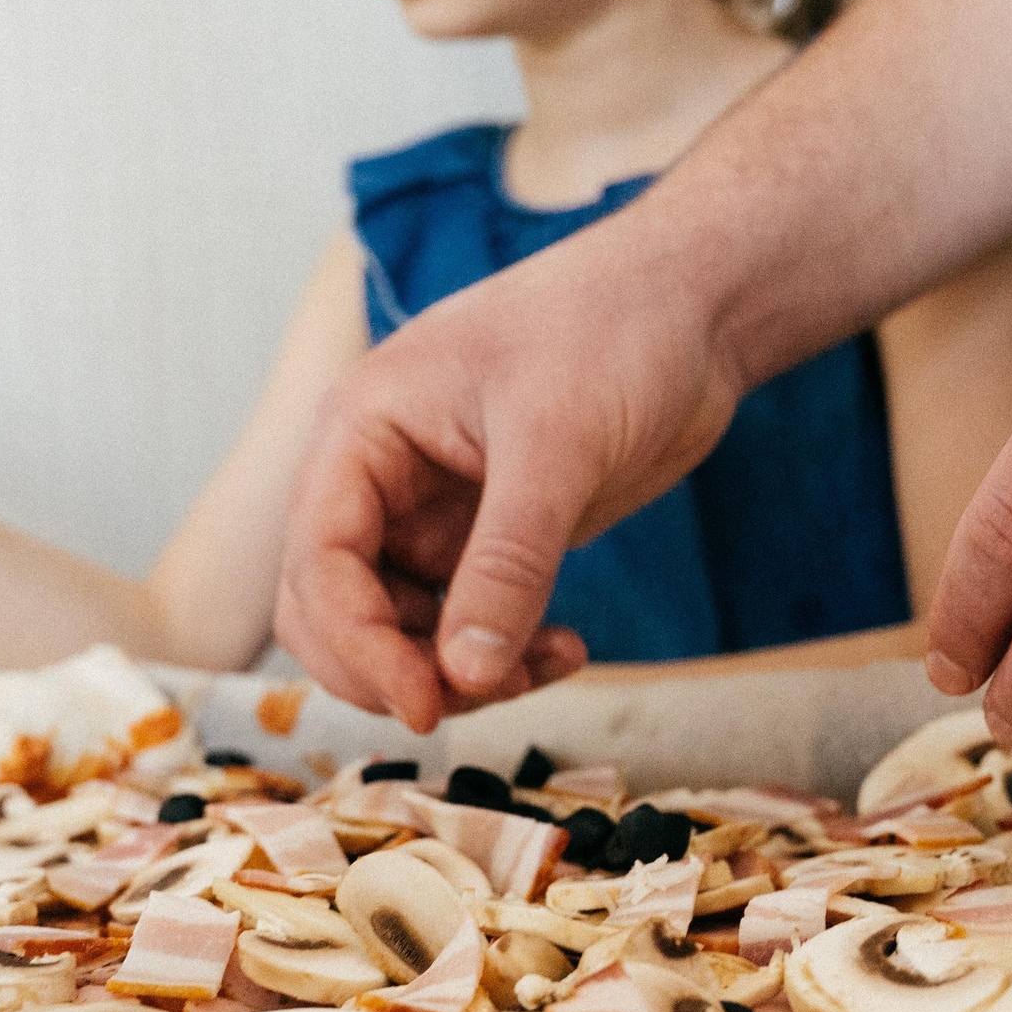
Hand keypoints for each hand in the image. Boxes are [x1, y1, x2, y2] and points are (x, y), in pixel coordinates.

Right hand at [274, 221, 745, 729]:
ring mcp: (432, 511)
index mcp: (361, 431)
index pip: (318, 565)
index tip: (426, 705)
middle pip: (337, 612)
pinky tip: (566, 649)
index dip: (359, 648)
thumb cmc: (613, 330)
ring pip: (401, 631)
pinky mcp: (489, 538)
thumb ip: (507, 563)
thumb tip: (461, 677)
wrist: (692, 306)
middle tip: (477, 698)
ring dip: (458, 672)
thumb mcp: (557, 446)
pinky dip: (502, 655)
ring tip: (546, 665)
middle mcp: (380, 476)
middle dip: (396, 669)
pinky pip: (464, 624)